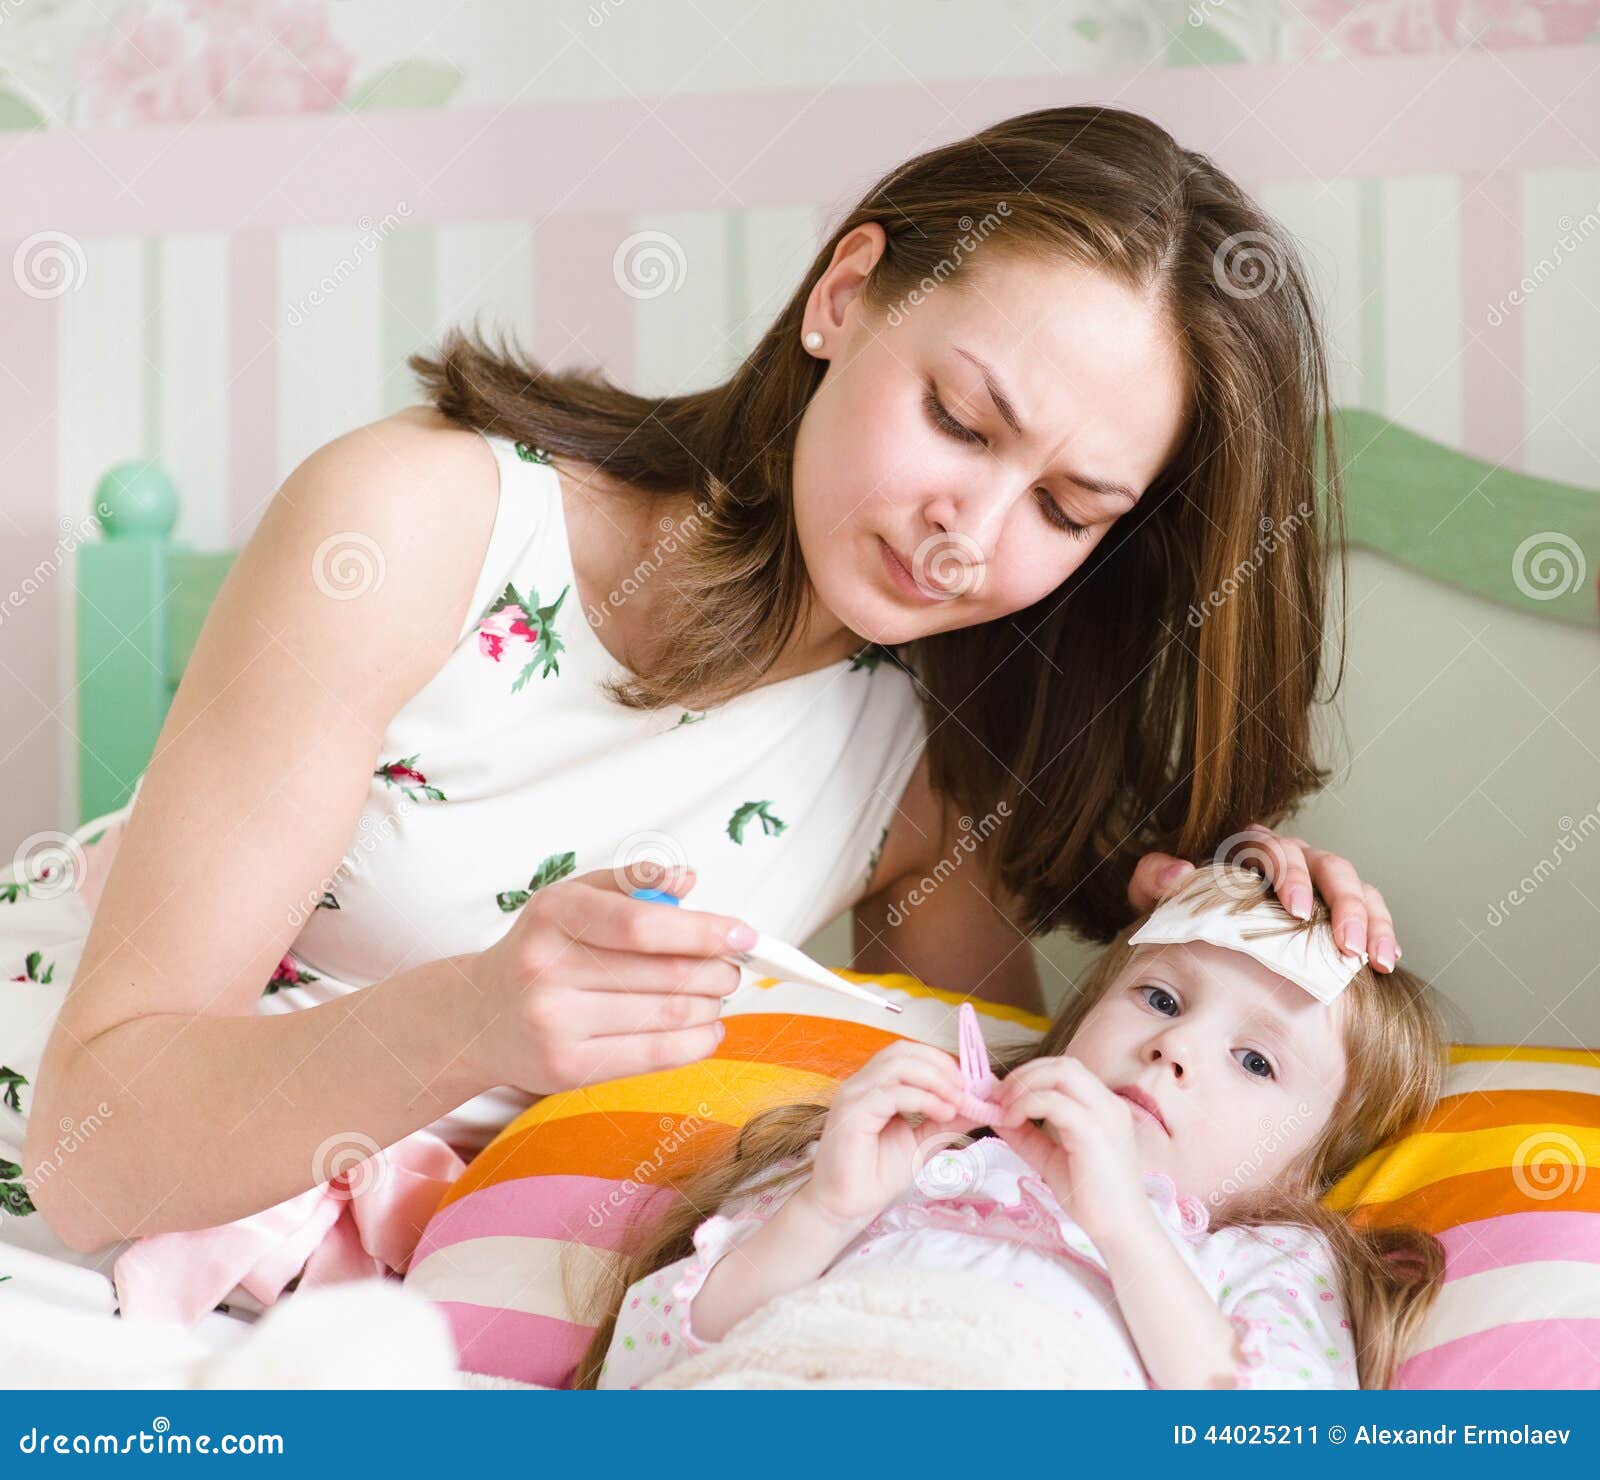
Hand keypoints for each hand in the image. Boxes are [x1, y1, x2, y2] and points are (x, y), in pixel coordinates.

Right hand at [467, 863, 748, 1093]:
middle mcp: (548, 969)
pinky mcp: (565, 1069)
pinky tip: (707, 1030)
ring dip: (710, 1006)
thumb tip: (687, 879)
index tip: (745, 935)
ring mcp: (554, 1024)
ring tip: (715, 995)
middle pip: (665, 974)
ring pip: (666, 1016)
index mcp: (556, 915)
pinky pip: (652, 1057)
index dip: (703, 930)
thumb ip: (631, 883)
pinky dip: (696, 1043)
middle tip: (731, 968)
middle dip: (716, 971)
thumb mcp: (572, 899)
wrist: (478, 1017)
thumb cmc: (540, 949)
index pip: (644, 924)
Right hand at [802, 1041, 980, 1228]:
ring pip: (898, 1065)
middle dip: (940, 1065)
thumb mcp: (923, 1141)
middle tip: (966, 1089)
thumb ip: (947, 1121)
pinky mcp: (852, 1113)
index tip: (969, 1083)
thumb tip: (980, 1106)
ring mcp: (854, 1096)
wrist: (848, 1206)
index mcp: (874, 1086)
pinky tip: (942, 1113)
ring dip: (935, 1079)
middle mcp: (861, 1084)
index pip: (907, 1053)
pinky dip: (924, 1098)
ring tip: (956, 1102)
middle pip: (902, 1052)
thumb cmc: (878, 1174)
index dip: (939, 1061)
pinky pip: (892, 1093)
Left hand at [994, 1054, 1150, 1246]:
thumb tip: (993, 1112)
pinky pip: (1056, 1102)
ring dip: (1025, 1083)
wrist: (1120, 1230)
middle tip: (998, 1096)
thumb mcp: (1049, 1156)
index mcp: (1103, 1107)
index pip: (1065, 1069)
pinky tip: (1013, 1120)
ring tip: (1004, 1107)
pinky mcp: (1095, 1133)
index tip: (1002, 1093)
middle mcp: (1109, 1104)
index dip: (1030, 1073)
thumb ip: (1025, 1134)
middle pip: (1063, 1064)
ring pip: (1062, 1073)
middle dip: (1025, 1073)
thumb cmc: (1090, 1196)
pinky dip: (1027, 1104)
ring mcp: (1105, 1116)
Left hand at [1128, 825, 1400, 970]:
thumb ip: (1154, 878)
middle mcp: (1294, 858)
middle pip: (1330, 866)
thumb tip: (1180, 870)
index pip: (1278, 850)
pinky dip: (1381, 931)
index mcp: (1252, 848)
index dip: (1292, 876)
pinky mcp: (1338, 907)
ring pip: (1357, 887)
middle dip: (1343, 905)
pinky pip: (1370, 910)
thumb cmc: (1180, 906)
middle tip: (1346, 945)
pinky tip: (1386, 959)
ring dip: (1371, 922)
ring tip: (1375, 960)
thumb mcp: (1155, 893)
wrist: (1191, 925)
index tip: (1296, 910)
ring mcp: (1320, 881)